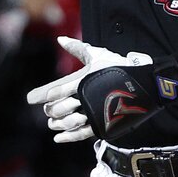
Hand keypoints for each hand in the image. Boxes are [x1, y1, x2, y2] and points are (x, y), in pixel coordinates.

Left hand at [27, 36, 152, 142]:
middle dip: (50, 110)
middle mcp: (85, 98)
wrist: (146, 84)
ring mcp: (94, 113)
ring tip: (52, 123)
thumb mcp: (97, 55)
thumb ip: (77, 48)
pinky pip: (81, 134)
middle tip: (48, 110)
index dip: (40, 96)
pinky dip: (67, 137)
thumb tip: (60, 38)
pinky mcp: (103, 125)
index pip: (55, 91)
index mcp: (81, 81)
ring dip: (56, 124)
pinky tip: (58, 138)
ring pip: (67, 122)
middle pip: (58, 109)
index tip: (32, 99)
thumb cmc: (119, 67)